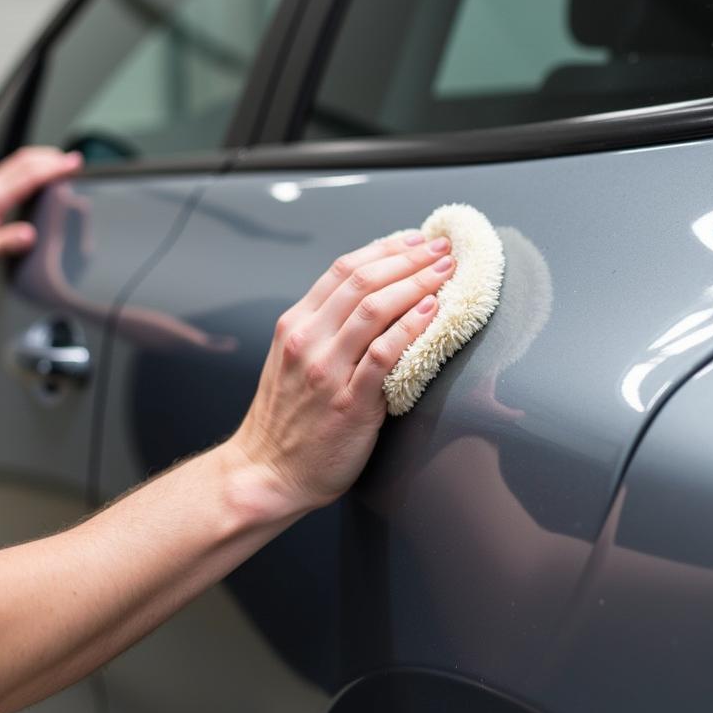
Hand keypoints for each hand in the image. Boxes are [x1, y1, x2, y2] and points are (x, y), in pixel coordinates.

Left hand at [0, 147, 82, 274]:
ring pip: (20, 161)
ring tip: (65, 162)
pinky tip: (43, 171)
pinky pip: (15, 168)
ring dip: (44, 158)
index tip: (73, 165)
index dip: (54, 169)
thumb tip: (29, 235)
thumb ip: (7, 243)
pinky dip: (34, 165)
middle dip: (53, 158)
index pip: (28, 176)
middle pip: (25, 161)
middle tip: (76, 161)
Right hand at [227, 232, 456, 513]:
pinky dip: (410, 327)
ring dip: (416, 283)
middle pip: (362, 281)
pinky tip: (432, 311)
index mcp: (295, 325)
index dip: (383, 249)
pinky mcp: (349, 402)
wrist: (267, 473)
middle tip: (441, 248)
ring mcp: (327, 370)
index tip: (414, 239)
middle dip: (408, 258)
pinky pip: (384, 354)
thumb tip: (370, 301)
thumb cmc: (286, 420)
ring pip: (374, 309)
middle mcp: (307, 340)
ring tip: (445, 272)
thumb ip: (322, 330)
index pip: (342, 269)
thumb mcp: (291, 361)